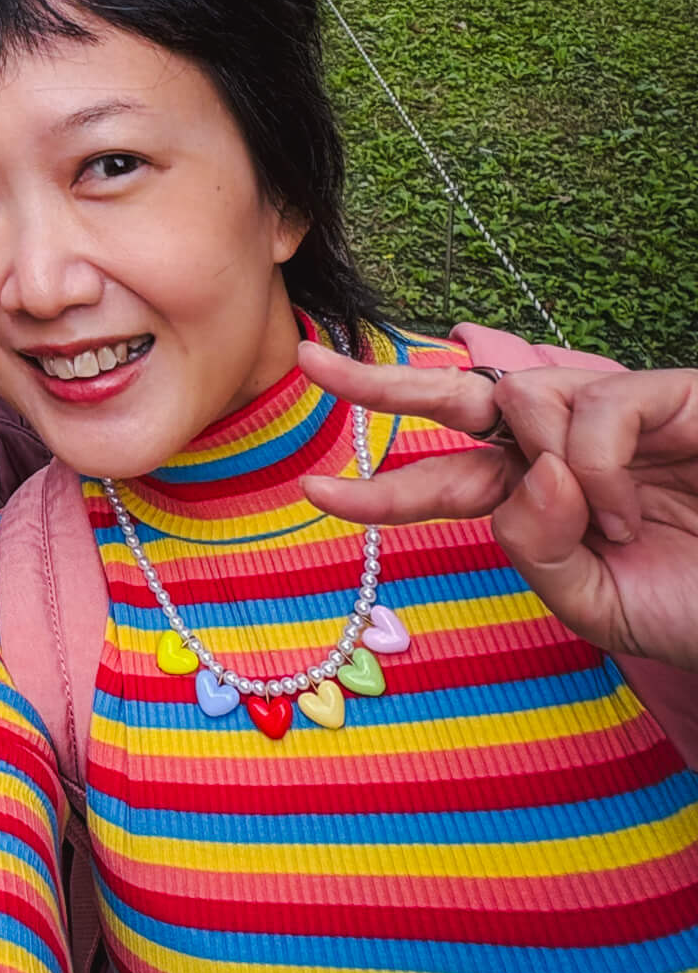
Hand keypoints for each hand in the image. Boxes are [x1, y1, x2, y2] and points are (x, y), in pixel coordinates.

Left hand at [297, 342, 697, 670]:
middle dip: (383, 384)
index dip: (381, 489)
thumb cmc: (697, 601)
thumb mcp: (598, 605)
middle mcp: (565, 447)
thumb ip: (535, 550)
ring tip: (615, 527)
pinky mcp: (666, 394)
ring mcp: (613, 415)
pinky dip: (597, 465)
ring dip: (555, 473)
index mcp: (542, 500)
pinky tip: (630, 506)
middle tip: (314, 367)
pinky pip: (590, 411)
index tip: (313, 492)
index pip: (444, 484)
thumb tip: (516, 478)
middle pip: (456, 399)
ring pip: (522, 402)